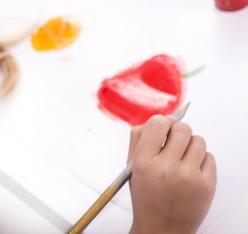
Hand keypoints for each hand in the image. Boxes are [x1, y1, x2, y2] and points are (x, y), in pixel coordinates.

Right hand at [128, 114, 215, 233]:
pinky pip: (210, 157)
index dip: (163, 122)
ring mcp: (188, 176)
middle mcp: (166, 167)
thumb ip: (137, 140)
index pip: (158, 123)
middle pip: (182, 128)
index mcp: (144, 161)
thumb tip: (155, 119)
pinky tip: (191, 171)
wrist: (162, 228)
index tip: (164, 127)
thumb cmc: (146, 197)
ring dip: (191, 145)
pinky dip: (201, 160)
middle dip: (178, 131)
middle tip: (175, 142)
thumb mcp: (132, 167)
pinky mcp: (206, 185)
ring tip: (183, 158)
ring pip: (198, 140)